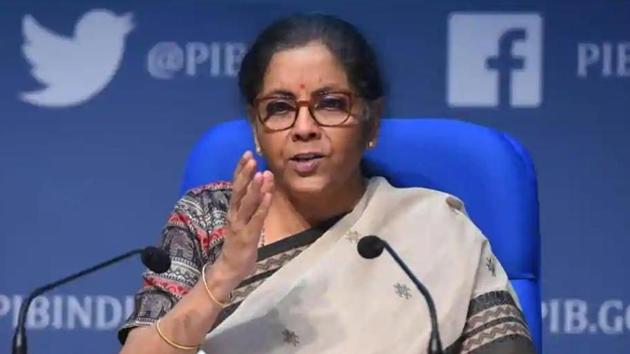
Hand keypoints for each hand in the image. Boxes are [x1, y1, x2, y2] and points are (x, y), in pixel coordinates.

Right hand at [215, 151, 273, 282]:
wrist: (229, 269)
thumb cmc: (239, 244)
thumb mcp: (245, 221)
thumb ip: (251, 206)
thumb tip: (261, 186)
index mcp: (233, 210)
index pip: (236, 185)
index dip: (241, 169)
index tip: (247, 154)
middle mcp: (234, 215)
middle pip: (239, 191)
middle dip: (246, 173)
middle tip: (252, 158)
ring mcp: (240, 225)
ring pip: (247, 203)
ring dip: (255, 188)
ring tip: (262, 173)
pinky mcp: (247, 236)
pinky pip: (256, 219)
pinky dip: (262, 207)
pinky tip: (268, 195)